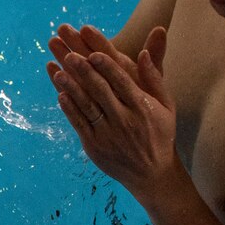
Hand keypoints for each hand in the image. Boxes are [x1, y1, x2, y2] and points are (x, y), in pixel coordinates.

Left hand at [47, 24, 179, 198]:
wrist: (151, 173)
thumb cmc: (160, 133)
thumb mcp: (166, 105)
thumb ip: (154, 78)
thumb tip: (142, 53)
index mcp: (143, 106)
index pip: (122, 82)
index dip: (107, 67)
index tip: (94, 52)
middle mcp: (125, 119)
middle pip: (101, 91)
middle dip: (84, 72)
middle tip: (69, 54)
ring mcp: (108, 133)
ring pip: (87, 106)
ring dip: (71, 88)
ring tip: (57, 71)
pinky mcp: (94, 145)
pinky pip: (79, 124)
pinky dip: (69, 109)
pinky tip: (60, 94)